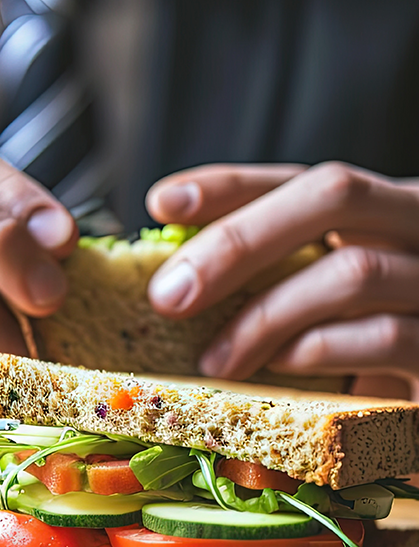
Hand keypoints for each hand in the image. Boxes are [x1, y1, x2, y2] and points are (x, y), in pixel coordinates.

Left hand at [145, 162, 418, 399]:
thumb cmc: (367, 350)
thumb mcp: (318, 298)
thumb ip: (273, 272)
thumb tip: (180, 275)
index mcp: (382, 209)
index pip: (302, 176)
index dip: (230, 185)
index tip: (164, 203)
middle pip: (333, 195)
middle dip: (238, 241)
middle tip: (170, 296)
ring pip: (352, 272)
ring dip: (263, 317)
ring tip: (213, 361)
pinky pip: (381, 337)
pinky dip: (314, 351)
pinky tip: (278, 369)